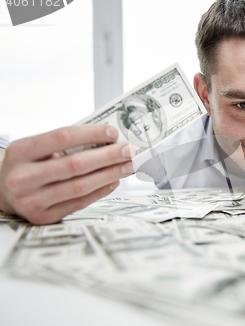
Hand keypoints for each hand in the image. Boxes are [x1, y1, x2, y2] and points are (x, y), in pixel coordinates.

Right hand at [0, 125, 134, 223]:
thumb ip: (65, 143)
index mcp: (21, 152)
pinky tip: (113, 181)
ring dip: (110, 174)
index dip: (91, 134)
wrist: (1, 191)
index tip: (113, 133)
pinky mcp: (44, 217)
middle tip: (127, 150)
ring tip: (126, 166)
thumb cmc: (26, 165)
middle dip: (108, 156)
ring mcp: (32, 200)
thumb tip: (106, 140)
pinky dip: (101, 191)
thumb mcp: (36, 148)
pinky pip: (79, 203)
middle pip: (75, 164)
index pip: (62, 137)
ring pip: (80, 186)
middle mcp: (23, 177)